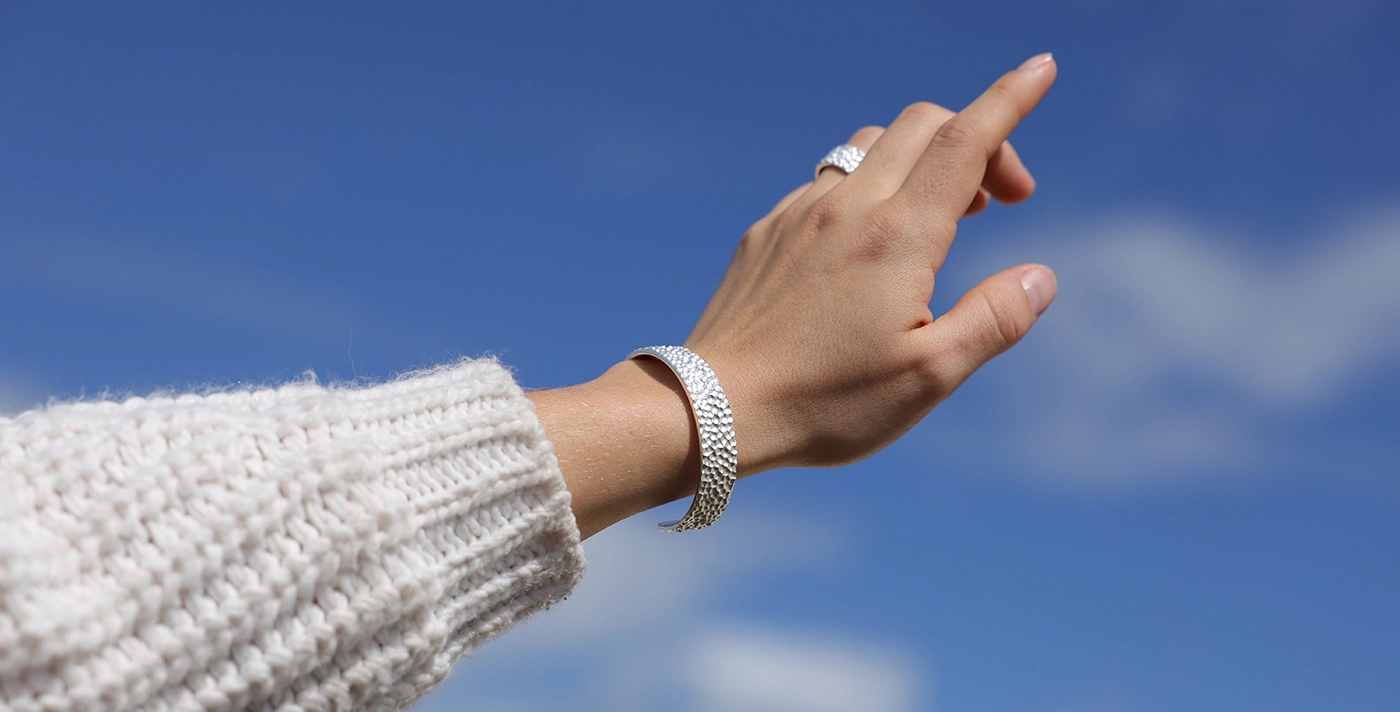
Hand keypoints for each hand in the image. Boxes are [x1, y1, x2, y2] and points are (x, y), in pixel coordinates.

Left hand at [532, 54, 1058, 537]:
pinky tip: (867, 244)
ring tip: (941, 218)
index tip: (1042, 67)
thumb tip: (1040, 277)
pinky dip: (867, 187)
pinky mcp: (766, 231)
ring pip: (870, 145)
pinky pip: (826, 180)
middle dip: (976, 139)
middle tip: (1003, 200)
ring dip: (919, 158)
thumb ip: (995, 320)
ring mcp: (798, 213)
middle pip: (922, 125)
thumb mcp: (929, 377)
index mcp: (898, 236)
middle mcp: (847, 207)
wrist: (713, 407)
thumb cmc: (825, 402)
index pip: (966, 139)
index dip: (1011, 99)